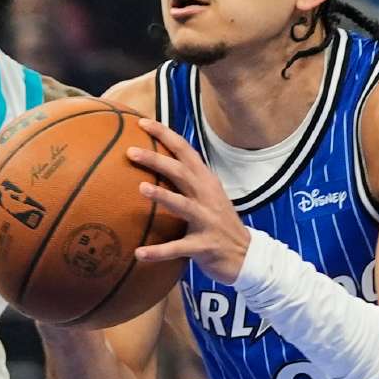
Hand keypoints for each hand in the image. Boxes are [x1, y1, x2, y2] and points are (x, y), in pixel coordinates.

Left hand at [128, 118, 249, 283]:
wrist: (247, 256)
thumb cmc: (219, 224)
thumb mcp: (207, 196)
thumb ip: (188, 181)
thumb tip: (157, 164)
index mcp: (206, 181)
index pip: (185, 151)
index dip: (165, 135)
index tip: (142, 122)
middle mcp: (207, 197)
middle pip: (181, 172)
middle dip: (156, 159)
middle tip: (131, 151)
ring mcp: (207, 221)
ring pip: (183, 205)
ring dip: (162, 196)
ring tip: (141, 188)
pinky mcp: (204, 246)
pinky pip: (178, 248)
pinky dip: (158, 251)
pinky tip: (138, 253)